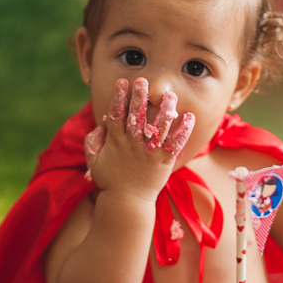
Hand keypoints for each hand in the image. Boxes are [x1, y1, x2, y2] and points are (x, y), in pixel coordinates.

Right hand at [84, 78, 194, 201]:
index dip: (119, 97)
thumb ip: (93, 142)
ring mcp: (150, 152)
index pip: (116, 114)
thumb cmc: (109, 181)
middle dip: (139, 97)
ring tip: (169, 94)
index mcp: (116, 142)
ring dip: (164, 109)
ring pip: (158, 126)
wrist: (127, 203)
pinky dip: (183, 130)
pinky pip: (175, 143)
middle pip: (136, 116)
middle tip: (143, 80)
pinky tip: (189, 116)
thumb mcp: (93, 162)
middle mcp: (133, 144)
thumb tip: (100, 126)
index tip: (122, 82)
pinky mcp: (164, 160)